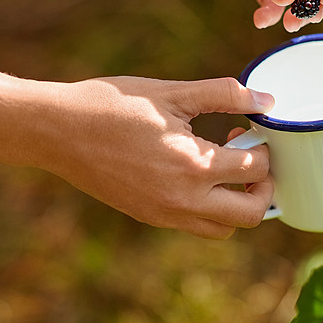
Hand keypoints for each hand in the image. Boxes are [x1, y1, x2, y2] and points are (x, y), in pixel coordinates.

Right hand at [0, 66, 275, 239]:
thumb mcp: (172, 93)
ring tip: (228, 169)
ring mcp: (166, 215)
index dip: (265, 147)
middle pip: (251, 215)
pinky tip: (198, 176)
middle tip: (254, 159)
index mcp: (194, 166)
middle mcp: (184, 201)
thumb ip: (225, 95)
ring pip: (224, 230)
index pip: (256, 170)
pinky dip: (211, 210)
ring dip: (239, 204)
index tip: (252, 130)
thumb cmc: (113, 105)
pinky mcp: (150, 217)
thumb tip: (266, 100)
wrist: (56, 131)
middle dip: (264, 188)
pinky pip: (196, 226)